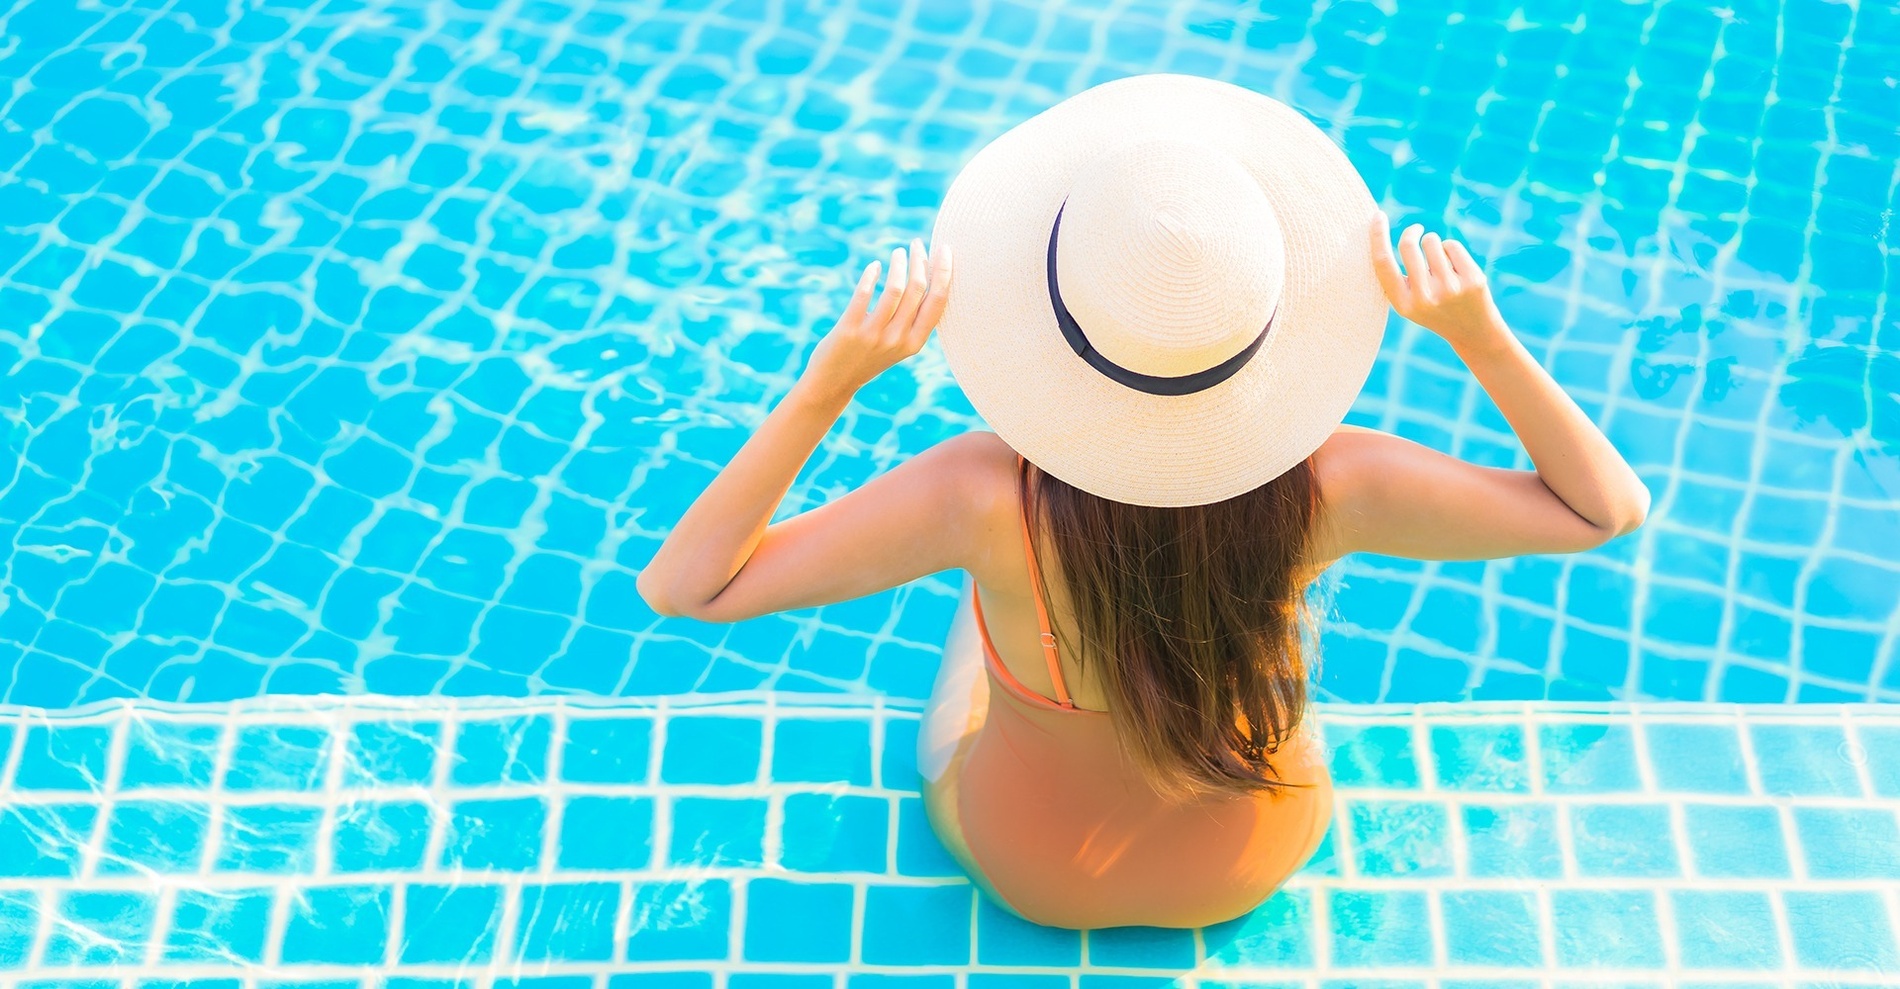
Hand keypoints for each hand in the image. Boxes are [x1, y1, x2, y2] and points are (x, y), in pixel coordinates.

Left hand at [803, 237, 953, 398]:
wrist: (834, 382)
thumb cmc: (868, 357)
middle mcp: (897, 339)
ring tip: (897, 252)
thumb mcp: (898, 345)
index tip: (945, 249)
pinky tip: (874, 266)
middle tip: (916, 244)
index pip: (938, 302)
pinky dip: (871, 275)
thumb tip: (926, 280)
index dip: (944, 272)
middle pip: (917, 290)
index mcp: (915, 343)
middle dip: (920, 260)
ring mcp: (873, 335)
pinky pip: (864, 294)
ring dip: (898, 264)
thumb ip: (913, 321)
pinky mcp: (849, 329)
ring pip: (895, 289)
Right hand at [1371, 215, 1506, 354]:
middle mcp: (1425, 297)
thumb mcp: (1409, 302)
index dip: (1377, 237)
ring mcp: (1450, 288)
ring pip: (1432, 241)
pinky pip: (1451, 245)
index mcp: (1404, 304)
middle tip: (1416, 229)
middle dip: (1412, 231)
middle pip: (1408, 245)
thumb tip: (1378, 236)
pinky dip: (1450, 249)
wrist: (1473, 331)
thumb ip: (1396, 277)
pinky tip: (1455, 267)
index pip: (1383, 263)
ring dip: (1433, 243)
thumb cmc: (1434, 309)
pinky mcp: (1472, 279)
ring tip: (1440, 261)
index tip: (1377, 216)